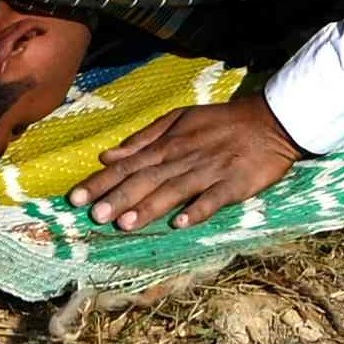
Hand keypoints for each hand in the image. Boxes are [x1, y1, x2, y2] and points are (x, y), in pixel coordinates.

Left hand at [73, 92, 305, 230]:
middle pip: (146, 179)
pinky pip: (212, 199)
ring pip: (173, 191)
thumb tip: (107, 155)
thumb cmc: (219, 122)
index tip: (75, 199)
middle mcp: (183, 158)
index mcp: (168, 144)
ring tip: (125, 224)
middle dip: (119, 197)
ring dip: (149, 207)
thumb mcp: (179, 120)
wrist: (268, 122)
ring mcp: (208, 172)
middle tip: (94, 215)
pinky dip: (196, 210)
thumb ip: (143, 138)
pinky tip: (180, 223)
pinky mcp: (232, 185)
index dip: (101, 182)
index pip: (127, 164)